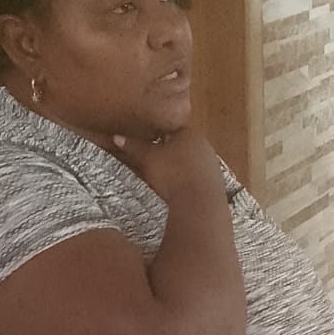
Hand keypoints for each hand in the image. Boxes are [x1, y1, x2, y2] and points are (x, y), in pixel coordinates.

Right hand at [112, 126, 227, 208]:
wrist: (199, 205)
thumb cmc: (172, 174)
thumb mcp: (148, 158)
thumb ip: (133, 146)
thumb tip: (116, 137)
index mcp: (190, 133)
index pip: (169, 129)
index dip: (156, 137)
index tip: (145, 146)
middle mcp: (205, 145)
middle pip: (181, 146)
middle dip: (167, 153)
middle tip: (151, 163)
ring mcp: (213, 165)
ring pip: (190, 163)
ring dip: (178, 169)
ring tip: (163, 180)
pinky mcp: (216, 184)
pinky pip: (196, 179)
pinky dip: (187, 182)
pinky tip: (177, 190)